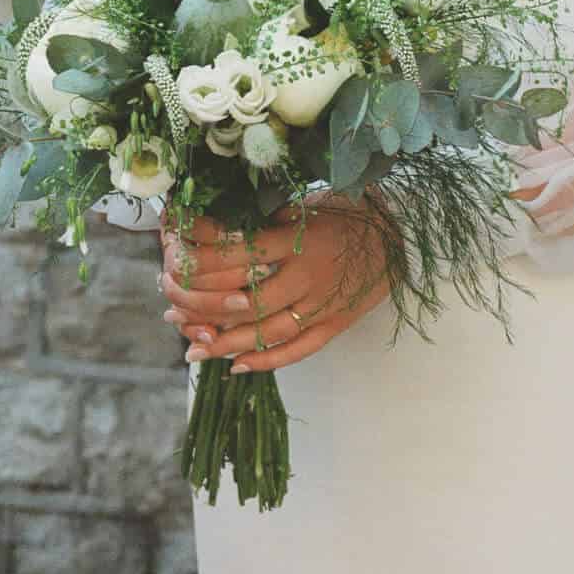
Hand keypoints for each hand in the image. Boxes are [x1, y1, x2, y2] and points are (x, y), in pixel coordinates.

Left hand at [161, 203, 389, 373]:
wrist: (399, 236)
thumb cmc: (348, 214)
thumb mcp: (306, 205)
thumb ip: (267, 222)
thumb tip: (216, 231)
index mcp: (297, 239)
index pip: (238, 255)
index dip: (203, 263)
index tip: (174, 263)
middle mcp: (306, 276)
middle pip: (247, 301)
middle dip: (205, 311)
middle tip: (174, 316)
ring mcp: (322, 304)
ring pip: (267, 332)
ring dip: (227, 343)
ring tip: (194, 350)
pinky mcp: (335, 323)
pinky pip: (299, 349)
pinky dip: (266, 361)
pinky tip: (237, 367)